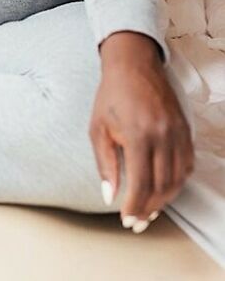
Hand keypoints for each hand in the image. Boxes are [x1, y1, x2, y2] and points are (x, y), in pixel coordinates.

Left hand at [90, 32, 193, 231]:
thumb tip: (109, 196)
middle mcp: (163, 135)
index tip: (127, 219)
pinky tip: (165, 188)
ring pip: (178, 178)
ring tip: (149, 209)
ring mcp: (178, 132)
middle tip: (137, 221)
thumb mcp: (98, 128)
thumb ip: (105, 164)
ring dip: (165, 199)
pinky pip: (187, 164)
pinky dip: (178, 181)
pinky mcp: (185, 129)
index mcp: (138, 134)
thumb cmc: (111, 94)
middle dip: (149, 208)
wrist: (133, 64)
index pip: (142, 183)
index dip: (135, 206)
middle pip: (162, 186)